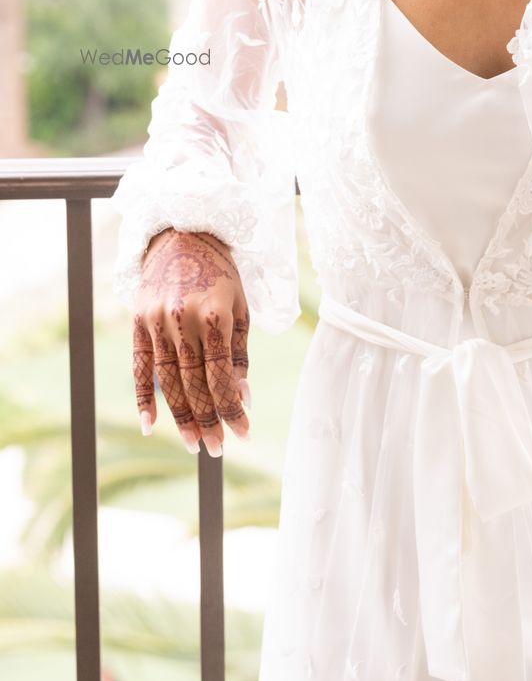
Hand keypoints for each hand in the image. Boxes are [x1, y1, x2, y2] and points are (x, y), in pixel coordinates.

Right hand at [131, 229, 250, 456]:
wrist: (183, 232)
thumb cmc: (221, 272)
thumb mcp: (240, 306)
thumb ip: (238, 353)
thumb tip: (240, 396)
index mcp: (216, 315)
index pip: (222, 375)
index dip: (231, 408)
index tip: (243, 433)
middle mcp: (183, 320)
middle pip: (194, 383)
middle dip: (208, 419)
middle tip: (217, 448)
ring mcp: (157, 321)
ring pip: (168, 381)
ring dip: (180, 416)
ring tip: (193, 444)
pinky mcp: (139, 321)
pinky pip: (140, 366)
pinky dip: (144, 396)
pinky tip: (150, 423)